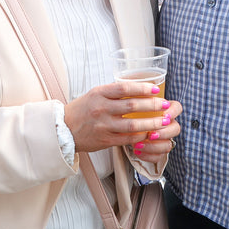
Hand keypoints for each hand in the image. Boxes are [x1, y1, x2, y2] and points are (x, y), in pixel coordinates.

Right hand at [64, 81, 179, 152]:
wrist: (63, 129)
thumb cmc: (82, 108)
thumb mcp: (95, 93)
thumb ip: (114, 92)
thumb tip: (138, 88)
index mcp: (100, 93)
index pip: (125, 88)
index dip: (142, 88)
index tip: (156, 89)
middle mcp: (101, 108)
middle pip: (132, 106)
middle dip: (152, 106)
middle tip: (165, 105)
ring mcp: (103, 126)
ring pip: (132, 125)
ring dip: (150, 123)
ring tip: (163, 121)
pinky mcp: (104, 140)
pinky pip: (126, 139)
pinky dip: (140, 136)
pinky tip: (149, 133)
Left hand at [131, 101, 181, 163]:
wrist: (124, 128)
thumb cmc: (131, 113)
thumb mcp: (135, 104)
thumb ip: (140, 102)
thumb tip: (140, 99)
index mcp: (165, 111)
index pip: (177, 108)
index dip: (173, 112)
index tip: (164, 115)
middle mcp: (168, 125)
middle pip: (176, 129)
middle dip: (164, 133)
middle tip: (150, 135)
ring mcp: (164, 139)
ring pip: (168, 145)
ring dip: (154, 146)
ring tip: (138, 144)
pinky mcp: (158, 152)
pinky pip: (158, 157)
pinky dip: (147, 155)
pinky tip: (137, 151)